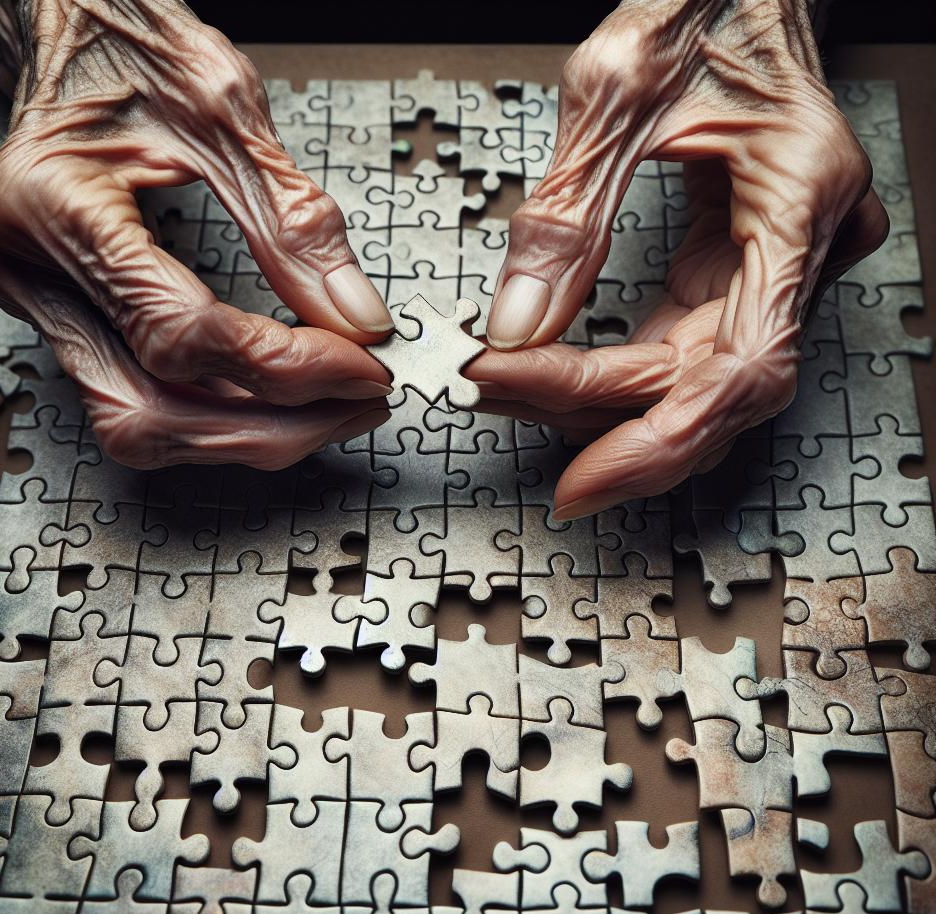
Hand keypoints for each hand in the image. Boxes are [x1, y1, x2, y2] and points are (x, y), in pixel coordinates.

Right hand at [0, 0, 392, 468]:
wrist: (69, 29)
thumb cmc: (133, 49)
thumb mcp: (227, 115)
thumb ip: (296, 225)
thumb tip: (357, 319)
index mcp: (53, 202)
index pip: (180, 332)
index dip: (284, 366)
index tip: (361, 366)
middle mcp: (23, 267)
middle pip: (152, 408)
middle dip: (270, 426)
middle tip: (354, 403)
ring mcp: (30, 300)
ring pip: (138, 425)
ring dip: (245, 435)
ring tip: (325, 408)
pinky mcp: (54, 317)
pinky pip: (137, 400)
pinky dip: (216, 414)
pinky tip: (272, 399)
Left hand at [471, 0, 887, 519]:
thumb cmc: (707, 0)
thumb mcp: (619, 89)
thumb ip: (568, 215)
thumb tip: (519, 325)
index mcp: (799, 199)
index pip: (742, 369)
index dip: (659, 438)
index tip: (578, 477)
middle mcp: (803, 248)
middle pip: (708, 389)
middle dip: (599, 414)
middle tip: (499, 404)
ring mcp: (776, 264)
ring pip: (692, 382)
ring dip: (597, 401)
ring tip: (505, 390)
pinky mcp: (739, 267)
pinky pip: (680, 347)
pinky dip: (611, 369)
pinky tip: (550, 370)